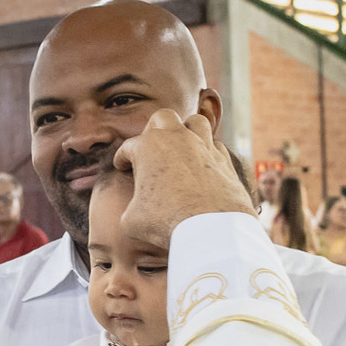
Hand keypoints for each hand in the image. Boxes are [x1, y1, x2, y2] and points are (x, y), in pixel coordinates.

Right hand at [114, 110, 255, 246]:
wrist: (210, 228)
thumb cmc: (167, 221)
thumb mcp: (132, 220)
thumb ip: (130, 208)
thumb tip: (133, 212)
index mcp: (147, 147)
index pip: (128, 147)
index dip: (122, 159)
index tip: (122, 167)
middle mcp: (175, 138)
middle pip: (161, 118)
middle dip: (153, 129)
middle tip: (150, 147)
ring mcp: (202, 145)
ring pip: (195, 121)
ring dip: (186, 130)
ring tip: (182, 146)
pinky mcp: (223, 159)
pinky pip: (215, 145)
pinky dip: (207, 151)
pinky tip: (203, 164)